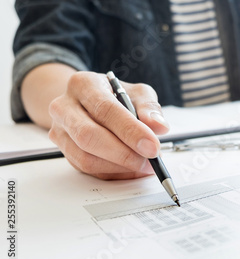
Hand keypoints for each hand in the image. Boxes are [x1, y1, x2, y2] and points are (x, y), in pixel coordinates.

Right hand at [48, 71, 168, 179]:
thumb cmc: (115, 96)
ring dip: (119, 167)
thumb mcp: (137, 93)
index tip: (152, 146)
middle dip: (124, 153)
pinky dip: (113, 173)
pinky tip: (131, 169)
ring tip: (144, 165)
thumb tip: (159, 126)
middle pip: (89, 136)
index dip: (131, 131)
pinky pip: (87, 169)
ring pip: (85, 157)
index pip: (106, 110)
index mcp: (84, 85)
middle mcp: (65, 107)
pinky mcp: (64, 150)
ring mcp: (60, 131)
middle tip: (150, 160)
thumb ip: (149, 107)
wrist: (89, 102)